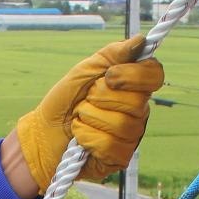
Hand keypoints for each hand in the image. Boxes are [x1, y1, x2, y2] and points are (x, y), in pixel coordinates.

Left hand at [14, 36, 165, 189]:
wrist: (43, 132)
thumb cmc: (65, 100)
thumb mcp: (84, 71)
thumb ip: (112, 55)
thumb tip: (141, 40)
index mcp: (134, 87)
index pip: (155, 75)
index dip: (134, 75)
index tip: (109, 76)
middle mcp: (138, 111)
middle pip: (137, 102)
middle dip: (101, 98)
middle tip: (86, 100)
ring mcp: (131, 136)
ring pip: (123, 125)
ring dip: (91, 118)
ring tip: (80, 119)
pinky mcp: (119, 158)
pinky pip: (111, 146)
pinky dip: (88, 139)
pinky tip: (80, 139)